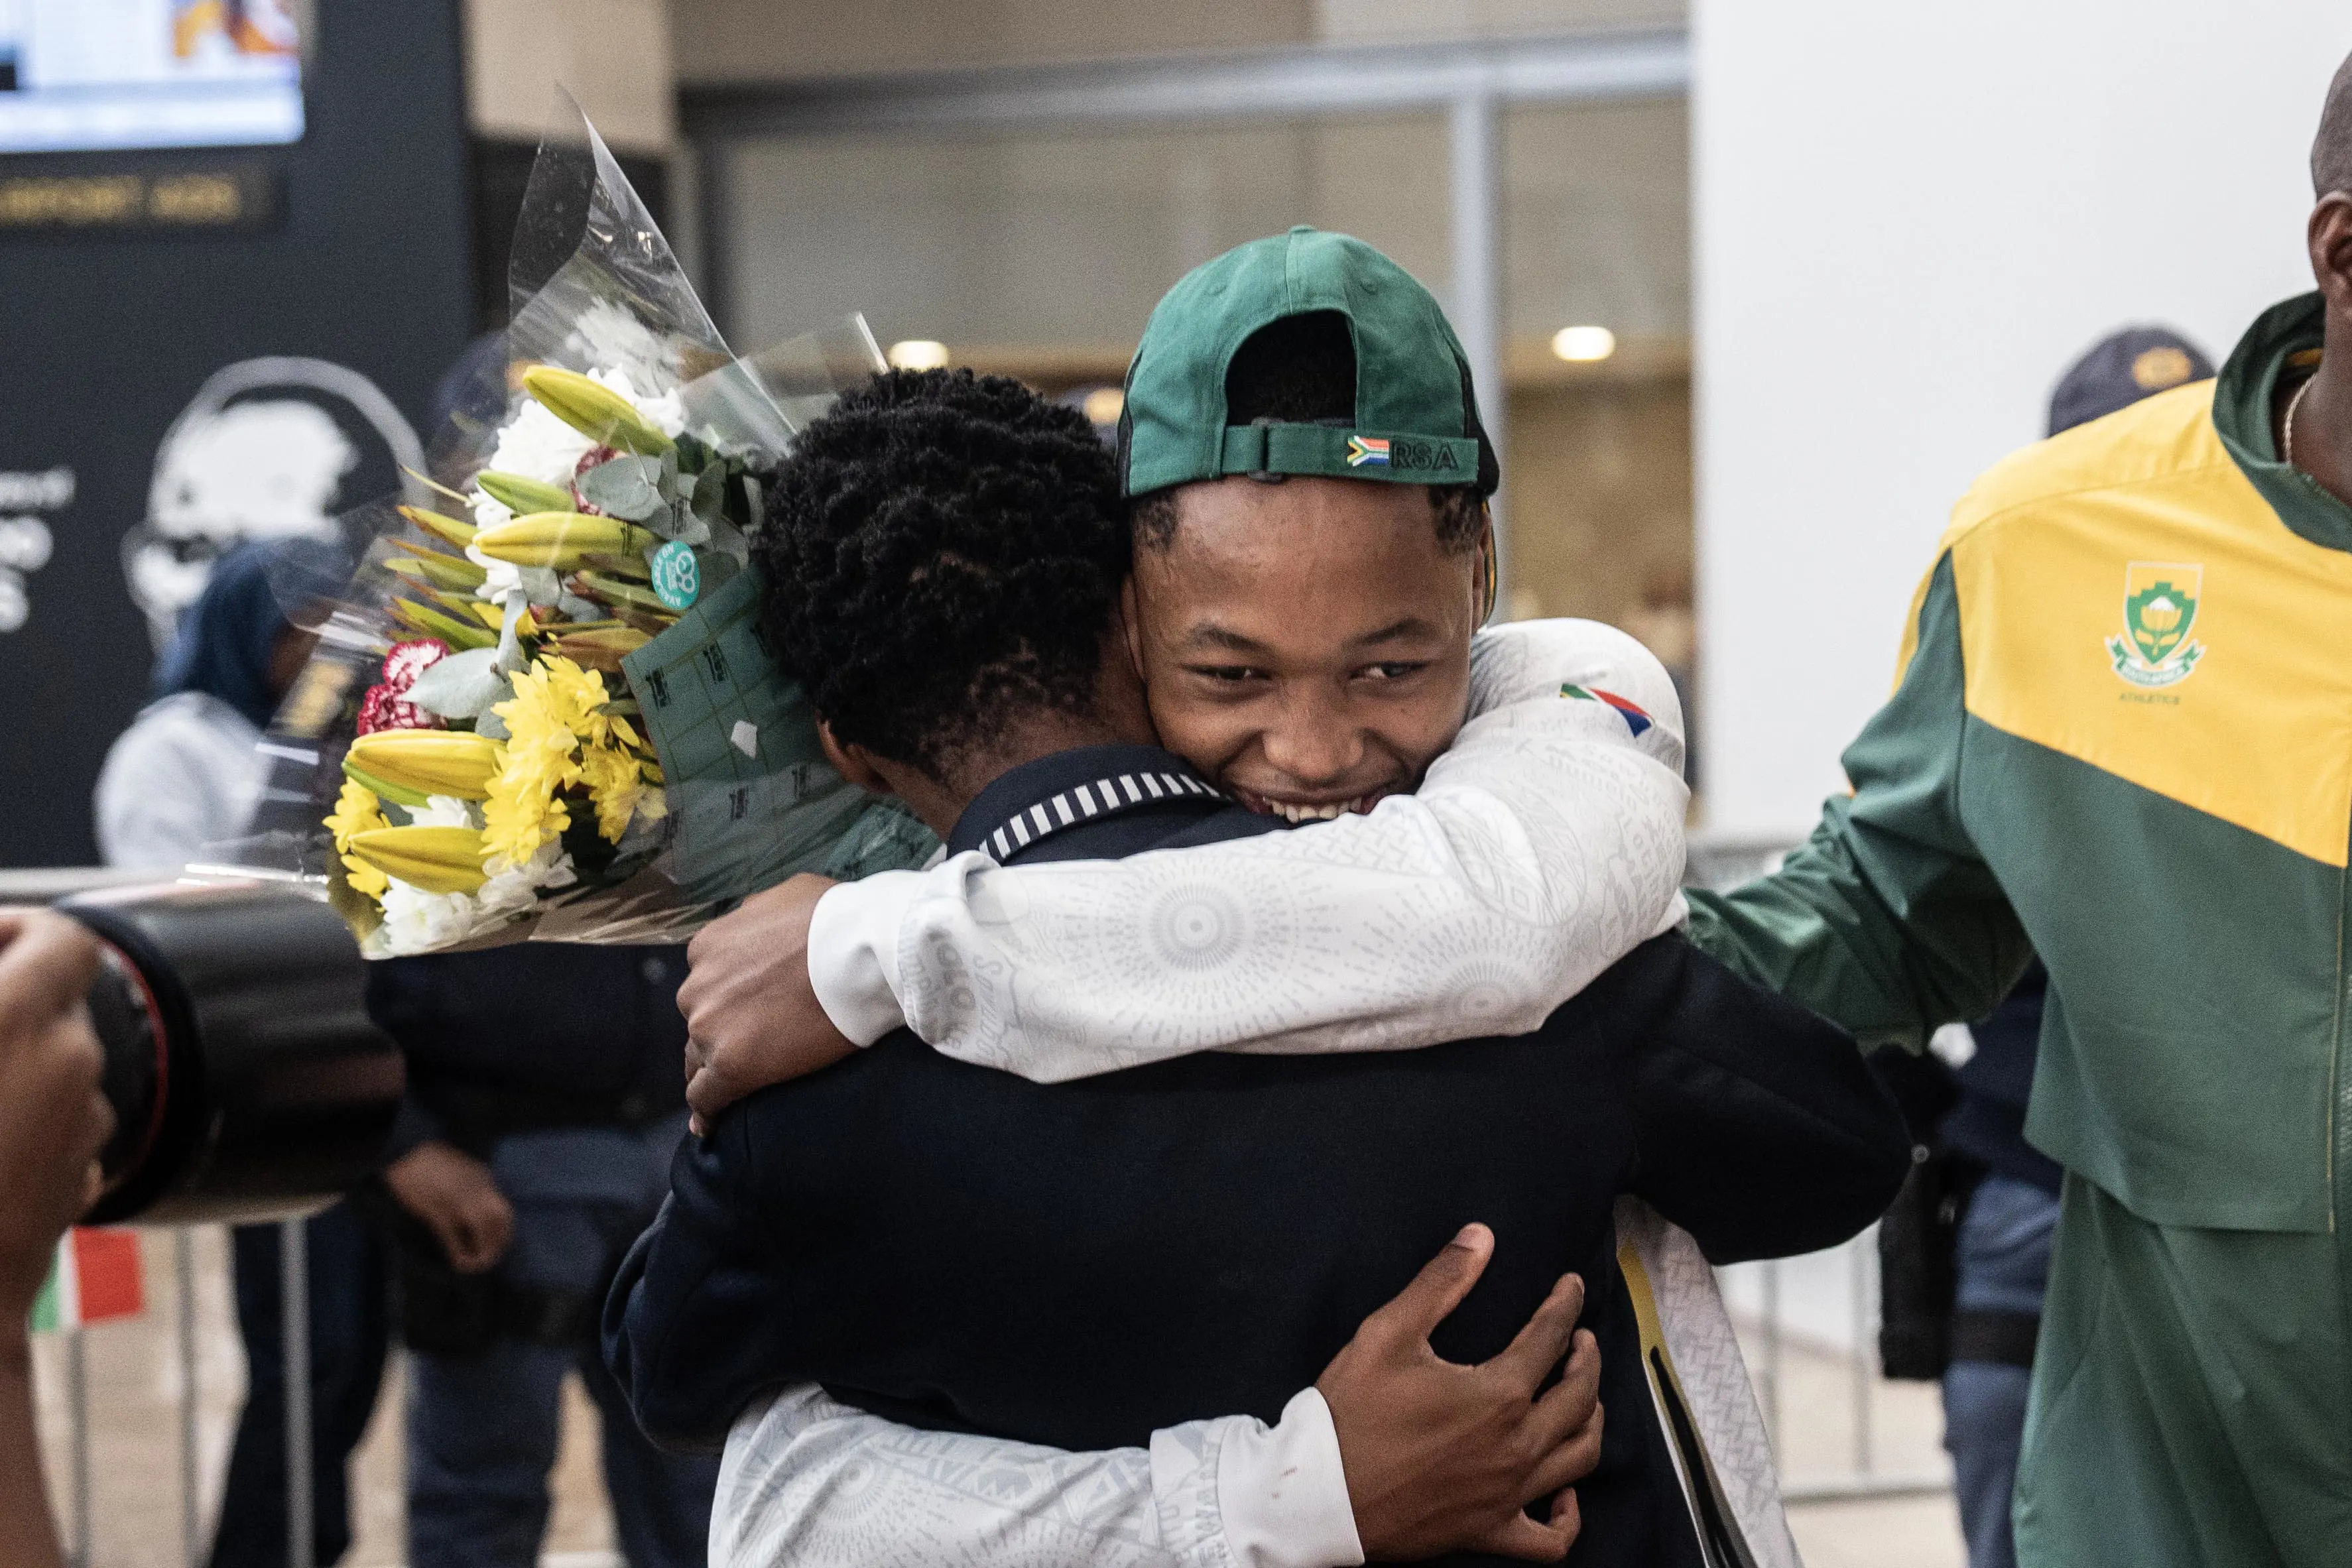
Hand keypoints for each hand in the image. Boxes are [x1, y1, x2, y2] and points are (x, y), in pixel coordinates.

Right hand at [0, 912, 113, 1325]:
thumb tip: (3, 988)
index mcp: (19, 1021)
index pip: (64, 938)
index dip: (23, 932)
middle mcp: (69, 1065)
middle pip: (60, 1006)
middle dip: (11, 1009)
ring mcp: (81, 1128)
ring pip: (62, 1070)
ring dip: (17, 1070)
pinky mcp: (76, 1182)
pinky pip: (58, 1131)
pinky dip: (23, 1126)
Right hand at [384, 1141, 512, 1273]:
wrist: (407, 1150)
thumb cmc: (431, 1159)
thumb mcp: (463, 1168)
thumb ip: (475, 1184)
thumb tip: (480, 1205)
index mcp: (483, 1178)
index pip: (503, 1210)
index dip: (504, 1233)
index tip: (498, 1245)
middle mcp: (476, 1189)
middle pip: (500, 1220)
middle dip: (499, 1243)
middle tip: (490, 1258)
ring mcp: (457, 1199)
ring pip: (482, 1229)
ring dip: (483, 1251)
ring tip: (476, 1264)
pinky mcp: (436, 1209)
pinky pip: (452, 1235)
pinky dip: (459, 1252)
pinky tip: (459, 1263)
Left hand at [679, 874, 851, 1133]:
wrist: (860, 951)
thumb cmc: (835, 920)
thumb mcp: (785, 896)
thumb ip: (758, 915)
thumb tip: (759, 922)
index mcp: (708, 946)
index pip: (707, 984)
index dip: (725, 1000)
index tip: (743, 1012)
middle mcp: (698, 985)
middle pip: (701, 1020)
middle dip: (722, 1030)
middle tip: (755, 1044)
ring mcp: (710, 1026)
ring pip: (700, 1058)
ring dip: (715, 1068)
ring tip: (731, 1089)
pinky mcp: (731, 1065)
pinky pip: (706, 1097)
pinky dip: (707, 1111)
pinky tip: (709, 1125)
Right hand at [1317, 1224, 1602, 1562]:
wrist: (1319, 1495)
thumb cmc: (1351, 1414)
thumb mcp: (1388, 1333)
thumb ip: (1440, 1283)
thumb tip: (1481, 1237)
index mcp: (1498, 1394)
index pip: (1550, 1337)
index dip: (1565, 1305)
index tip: (1570, 1286)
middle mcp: (1516, 1446)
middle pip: (1580, 1397)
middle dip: (1587, 1359)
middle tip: (1580, 1338)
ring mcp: (1508, 1495)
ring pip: (1580, 1458)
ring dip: (1591, 1420)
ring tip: (1582, 1397)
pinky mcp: (1490, 1532)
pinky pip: (1550, 1540)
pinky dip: (1567, 1517)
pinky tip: (1564, 1494)